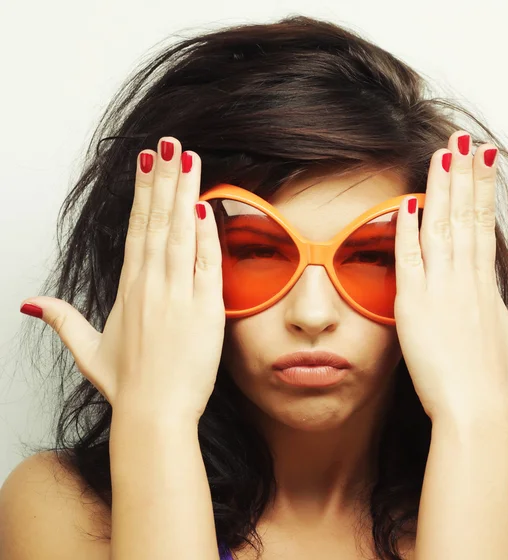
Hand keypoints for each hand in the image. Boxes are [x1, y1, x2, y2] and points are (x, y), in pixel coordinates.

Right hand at [19, 136, 225, 421]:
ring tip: (188, 159)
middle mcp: (151, 285)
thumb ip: (61, 319)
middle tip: (169, 144)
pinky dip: (207, 236)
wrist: (153, 415)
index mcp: (129, 289)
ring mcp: (177, 295)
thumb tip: (29, 301)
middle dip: (164, 180)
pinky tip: (207, 207)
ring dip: (184, 194)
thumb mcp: (87, 350)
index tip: (147, 164)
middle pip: (158, 222)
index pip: (137, 230)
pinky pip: (206, 265)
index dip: (143, 194)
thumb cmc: (125, 385)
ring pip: (181, 234)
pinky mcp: (204, 310)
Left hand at [393, 130, 507, 421]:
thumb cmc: (495, 379)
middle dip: (463, 174)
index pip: (484, 221)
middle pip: (464, 214)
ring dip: (440, 189)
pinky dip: (406, 229)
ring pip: (440, 227)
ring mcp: (439, 288)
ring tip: (441, 155)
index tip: (481, 157)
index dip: (482, 186)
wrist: (474, 408)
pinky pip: (409, 258)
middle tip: (461, 139)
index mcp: (486, 282)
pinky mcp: (414, 304)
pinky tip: (407, 201)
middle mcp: (465, 278)